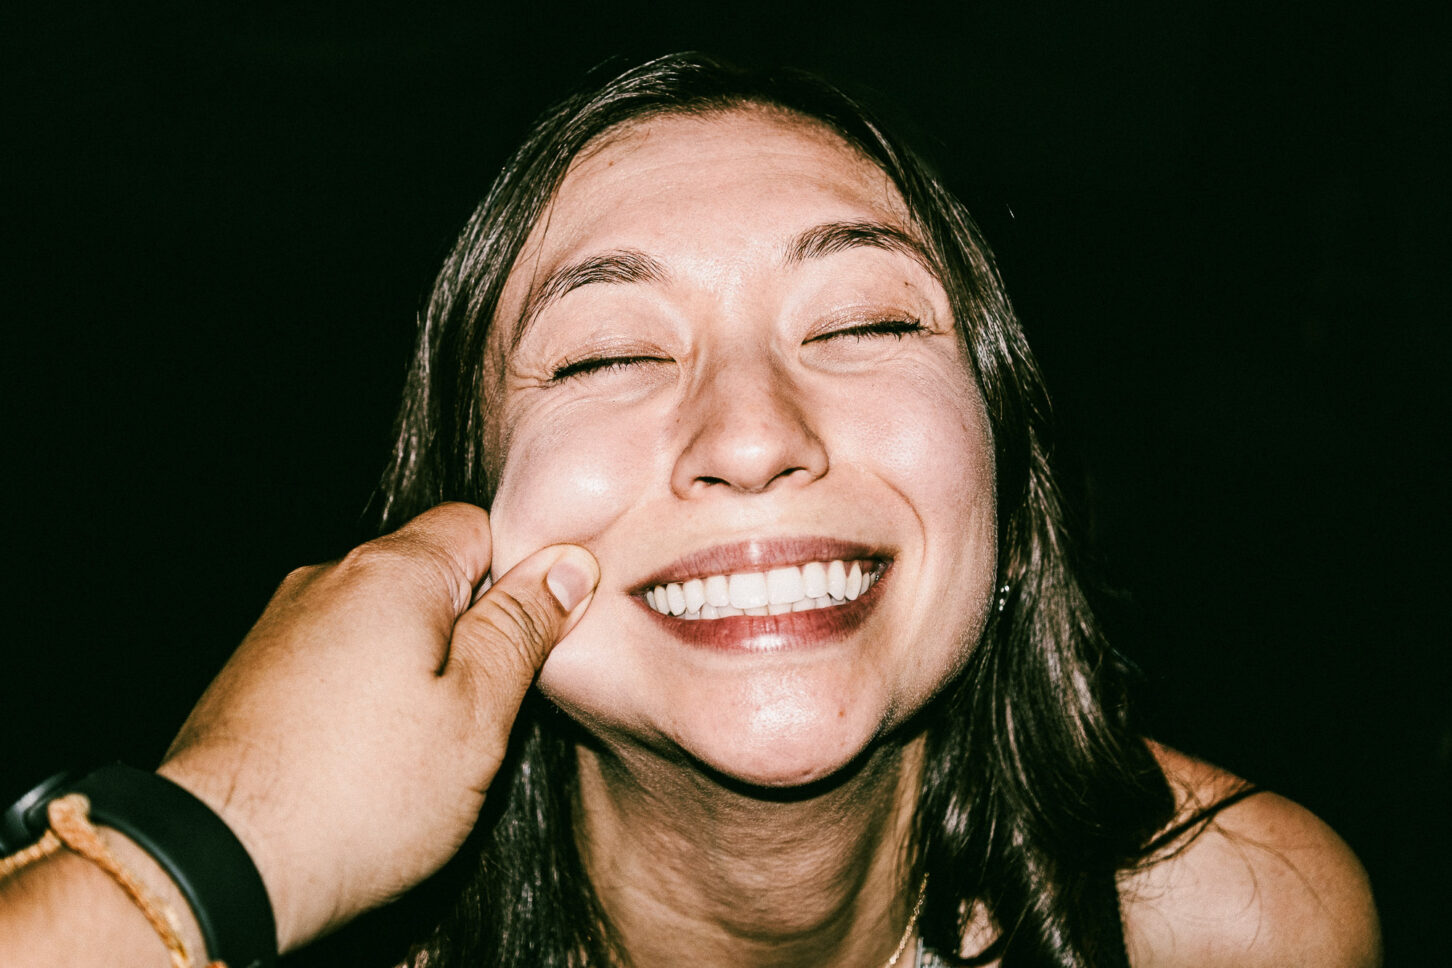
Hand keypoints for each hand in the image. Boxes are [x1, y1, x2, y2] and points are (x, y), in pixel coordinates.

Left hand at [156, 503, 597, 950]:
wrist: (218, 864)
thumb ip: (521, 630)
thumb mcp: (476, 714)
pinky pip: (330, 661)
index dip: (517, 577)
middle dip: (464, 630)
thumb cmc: (359, 795)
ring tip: (420, 748)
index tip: (532, 639)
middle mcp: (326, 580)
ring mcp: (280, 627)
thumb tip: (568, 567)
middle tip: (483, 710)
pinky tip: (365, 759)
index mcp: (391, 572)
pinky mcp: (250, 677)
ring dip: (411, 668)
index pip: (476, 525)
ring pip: (376, 623)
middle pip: (425, 575)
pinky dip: (360, 696)